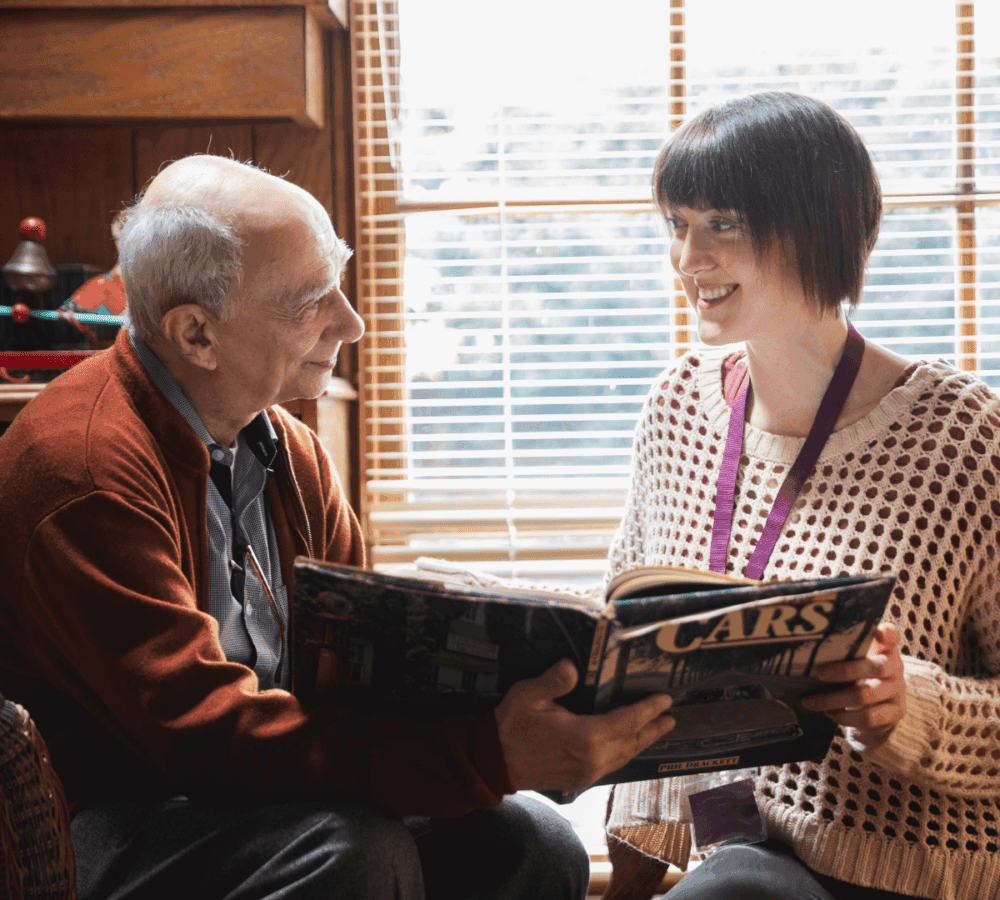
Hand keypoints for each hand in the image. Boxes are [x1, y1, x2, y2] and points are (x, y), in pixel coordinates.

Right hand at [493, 658, 673, 792]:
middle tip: (671, 717)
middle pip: (631, 741)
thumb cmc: (510, 725)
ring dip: (641, 741)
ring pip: (623, 756)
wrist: (493, 763)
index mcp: (584, 737)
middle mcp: (591, 758)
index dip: (648, 710)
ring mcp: (586, 772)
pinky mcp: (578, 780)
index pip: (626, 721)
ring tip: (657, 730)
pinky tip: (626, 746)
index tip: (665, 700)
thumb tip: (572, 666)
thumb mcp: (528, 695)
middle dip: (652, 728)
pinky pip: (611, 765)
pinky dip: (625, 753)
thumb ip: (553, 681)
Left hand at [802, 623, 906, 733]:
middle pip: (875, 667)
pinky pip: (868, 717)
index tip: (877, 632)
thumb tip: (803, 650)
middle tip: (818, 674)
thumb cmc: (858, 674)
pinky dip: (845, 717)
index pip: (891, 635)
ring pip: (865, 695)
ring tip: (810, 702)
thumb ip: (841, 651)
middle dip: (843, 671)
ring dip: (833, 700)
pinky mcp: (897, 711)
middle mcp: (896, 666)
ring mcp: (898, 690)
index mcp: (885, 648)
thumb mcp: (853, 659)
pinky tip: (830, 713)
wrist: (878, 707)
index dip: (886, 633)